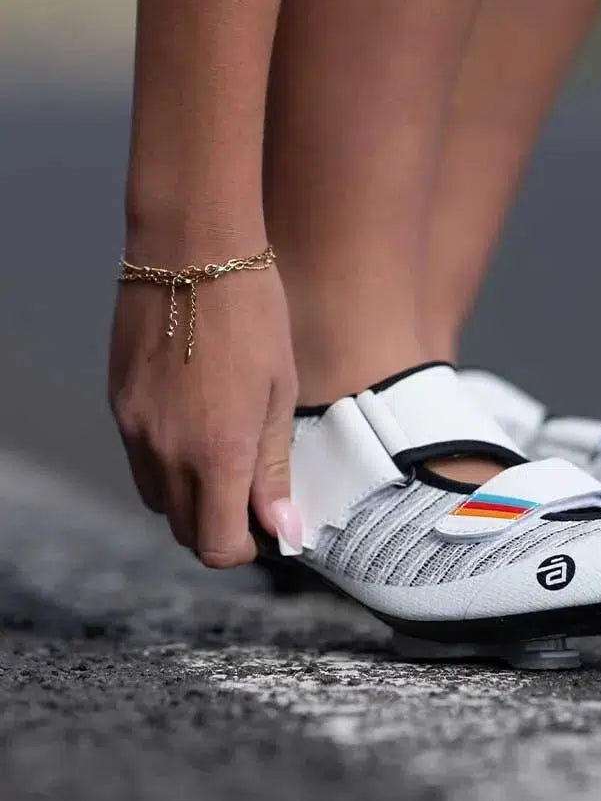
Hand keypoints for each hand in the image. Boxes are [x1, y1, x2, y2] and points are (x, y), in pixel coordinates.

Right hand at [109, 244, 299, 566]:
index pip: (216, 546)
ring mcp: (134, 430)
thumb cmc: (255, 316)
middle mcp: (166, 452)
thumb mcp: (280, 391)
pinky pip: (138, 460)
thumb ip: (274, 467)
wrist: (192, 252)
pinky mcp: (117, 406)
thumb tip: (283, 530)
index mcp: (218, 453)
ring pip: (157, 499)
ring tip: (226, 458)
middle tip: (252, 496)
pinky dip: (166, 464)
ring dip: (190, 498)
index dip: (244, 549)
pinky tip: (196, 426)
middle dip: (218, 527)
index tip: (265, 528)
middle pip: (184, 530)